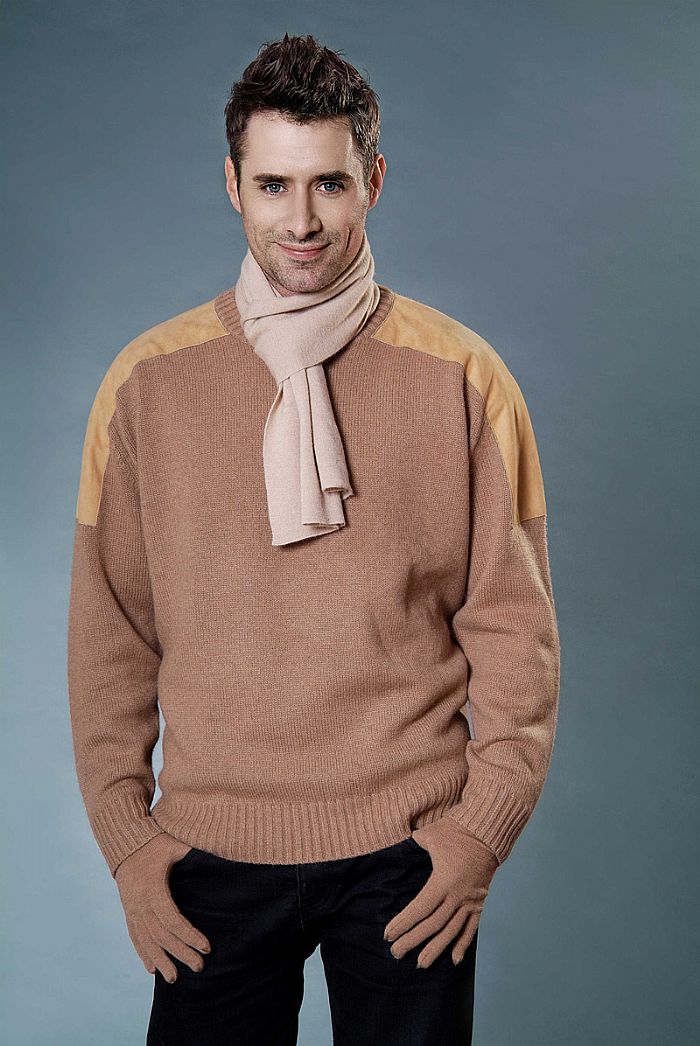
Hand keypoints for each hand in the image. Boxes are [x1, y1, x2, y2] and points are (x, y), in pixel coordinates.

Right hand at [114, 832, 210, 982]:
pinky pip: (135, 937)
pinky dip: (143, 953)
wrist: (124, 841)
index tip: (206, 947)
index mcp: (154, 890)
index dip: (190, 936)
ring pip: (147, 941)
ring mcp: (132, 910)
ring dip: (161, 961)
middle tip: (199, 967)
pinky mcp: (128, 911)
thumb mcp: (173, 844)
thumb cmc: (153, 842)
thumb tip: (218, 851)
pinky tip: (151, 969)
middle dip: (181, 953)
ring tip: (174, 979)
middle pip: (162, 936)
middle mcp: (141, 904)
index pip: (173, 921)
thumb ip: (192, 852)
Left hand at [383, 815, 498, 967]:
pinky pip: (471, 928)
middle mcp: (457, 896)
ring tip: (421, 964)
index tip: (389, 935)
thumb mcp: (430, 835)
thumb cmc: (456, 831)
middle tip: (397, 954)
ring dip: (436, 949)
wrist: (487, 831)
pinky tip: (454, 960)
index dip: (403, 924)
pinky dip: (463, 945)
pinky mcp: (480, 902)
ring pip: (451, 931)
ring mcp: (470, 901)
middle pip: (432, 925)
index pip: (419, 909)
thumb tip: (396, 848)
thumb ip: (413, 845)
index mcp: (443, 881)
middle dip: (413, 941)